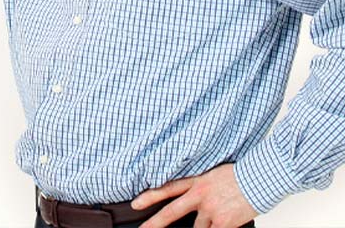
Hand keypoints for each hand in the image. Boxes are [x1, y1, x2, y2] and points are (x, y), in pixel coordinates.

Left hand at [133, 164, 256, 227]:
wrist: (260, 178)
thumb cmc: (241, 175)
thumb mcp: (213, 173)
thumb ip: (200, 185)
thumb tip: (192, 198)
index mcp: (196, 181)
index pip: (167, 188)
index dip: (149, 196)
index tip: (135, 204)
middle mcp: (199, 195)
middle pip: (171, 211)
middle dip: (155, 223)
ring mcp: (211, 210)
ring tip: (214, 217)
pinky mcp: (223, 222)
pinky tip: (220, 224)